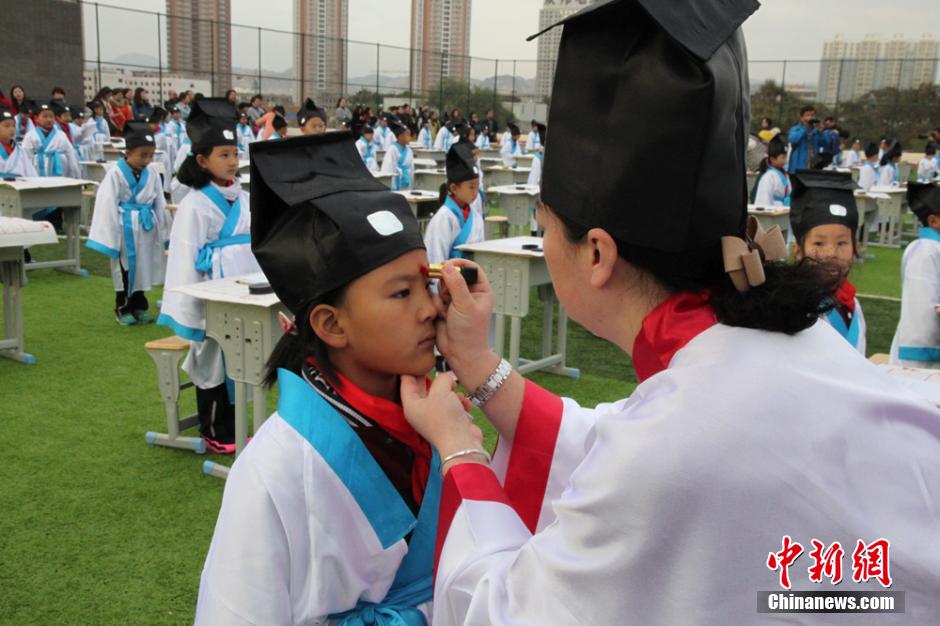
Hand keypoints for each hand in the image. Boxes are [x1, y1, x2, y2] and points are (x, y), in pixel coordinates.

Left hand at [400, 373, 484, 469]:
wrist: (462, 443)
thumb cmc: (446, 418)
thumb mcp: (441, 390)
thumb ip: (442, 378)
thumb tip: (447, 377)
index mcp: (411, 405)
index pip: (406, 382)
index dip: (411, 368)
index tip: (415, 356)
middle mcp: (420, 412)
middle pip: (424, 388)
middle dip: (434, 379)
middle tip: (436, 365)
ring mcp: (434, 417)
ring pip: (441, 395)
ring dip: (451, 391)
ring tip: (457, 391)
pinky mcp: (448, 421)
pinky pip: (452, 405)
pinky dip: (459, 402)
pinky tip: (465, 404)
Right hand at [434, 259, 494, 377]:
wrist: (460, 354)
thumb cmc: (470, 333)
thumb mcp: (466, 305)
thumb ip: (456, 284)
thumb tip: (448, 266)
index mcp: (480, 290)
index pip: (471, 268)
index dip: (459, 264)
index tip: (447, 264)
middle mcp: (468, 293)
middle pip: (453, 275)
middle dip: (447, 284)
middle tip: (447, 294)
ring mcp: (455, 300)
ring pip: (441, 286)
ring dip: (441, 297)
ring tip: (447, 310)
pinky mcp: (443, 308)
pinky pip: (434, 298)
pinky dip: (436, 306)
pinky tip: (442, 316)